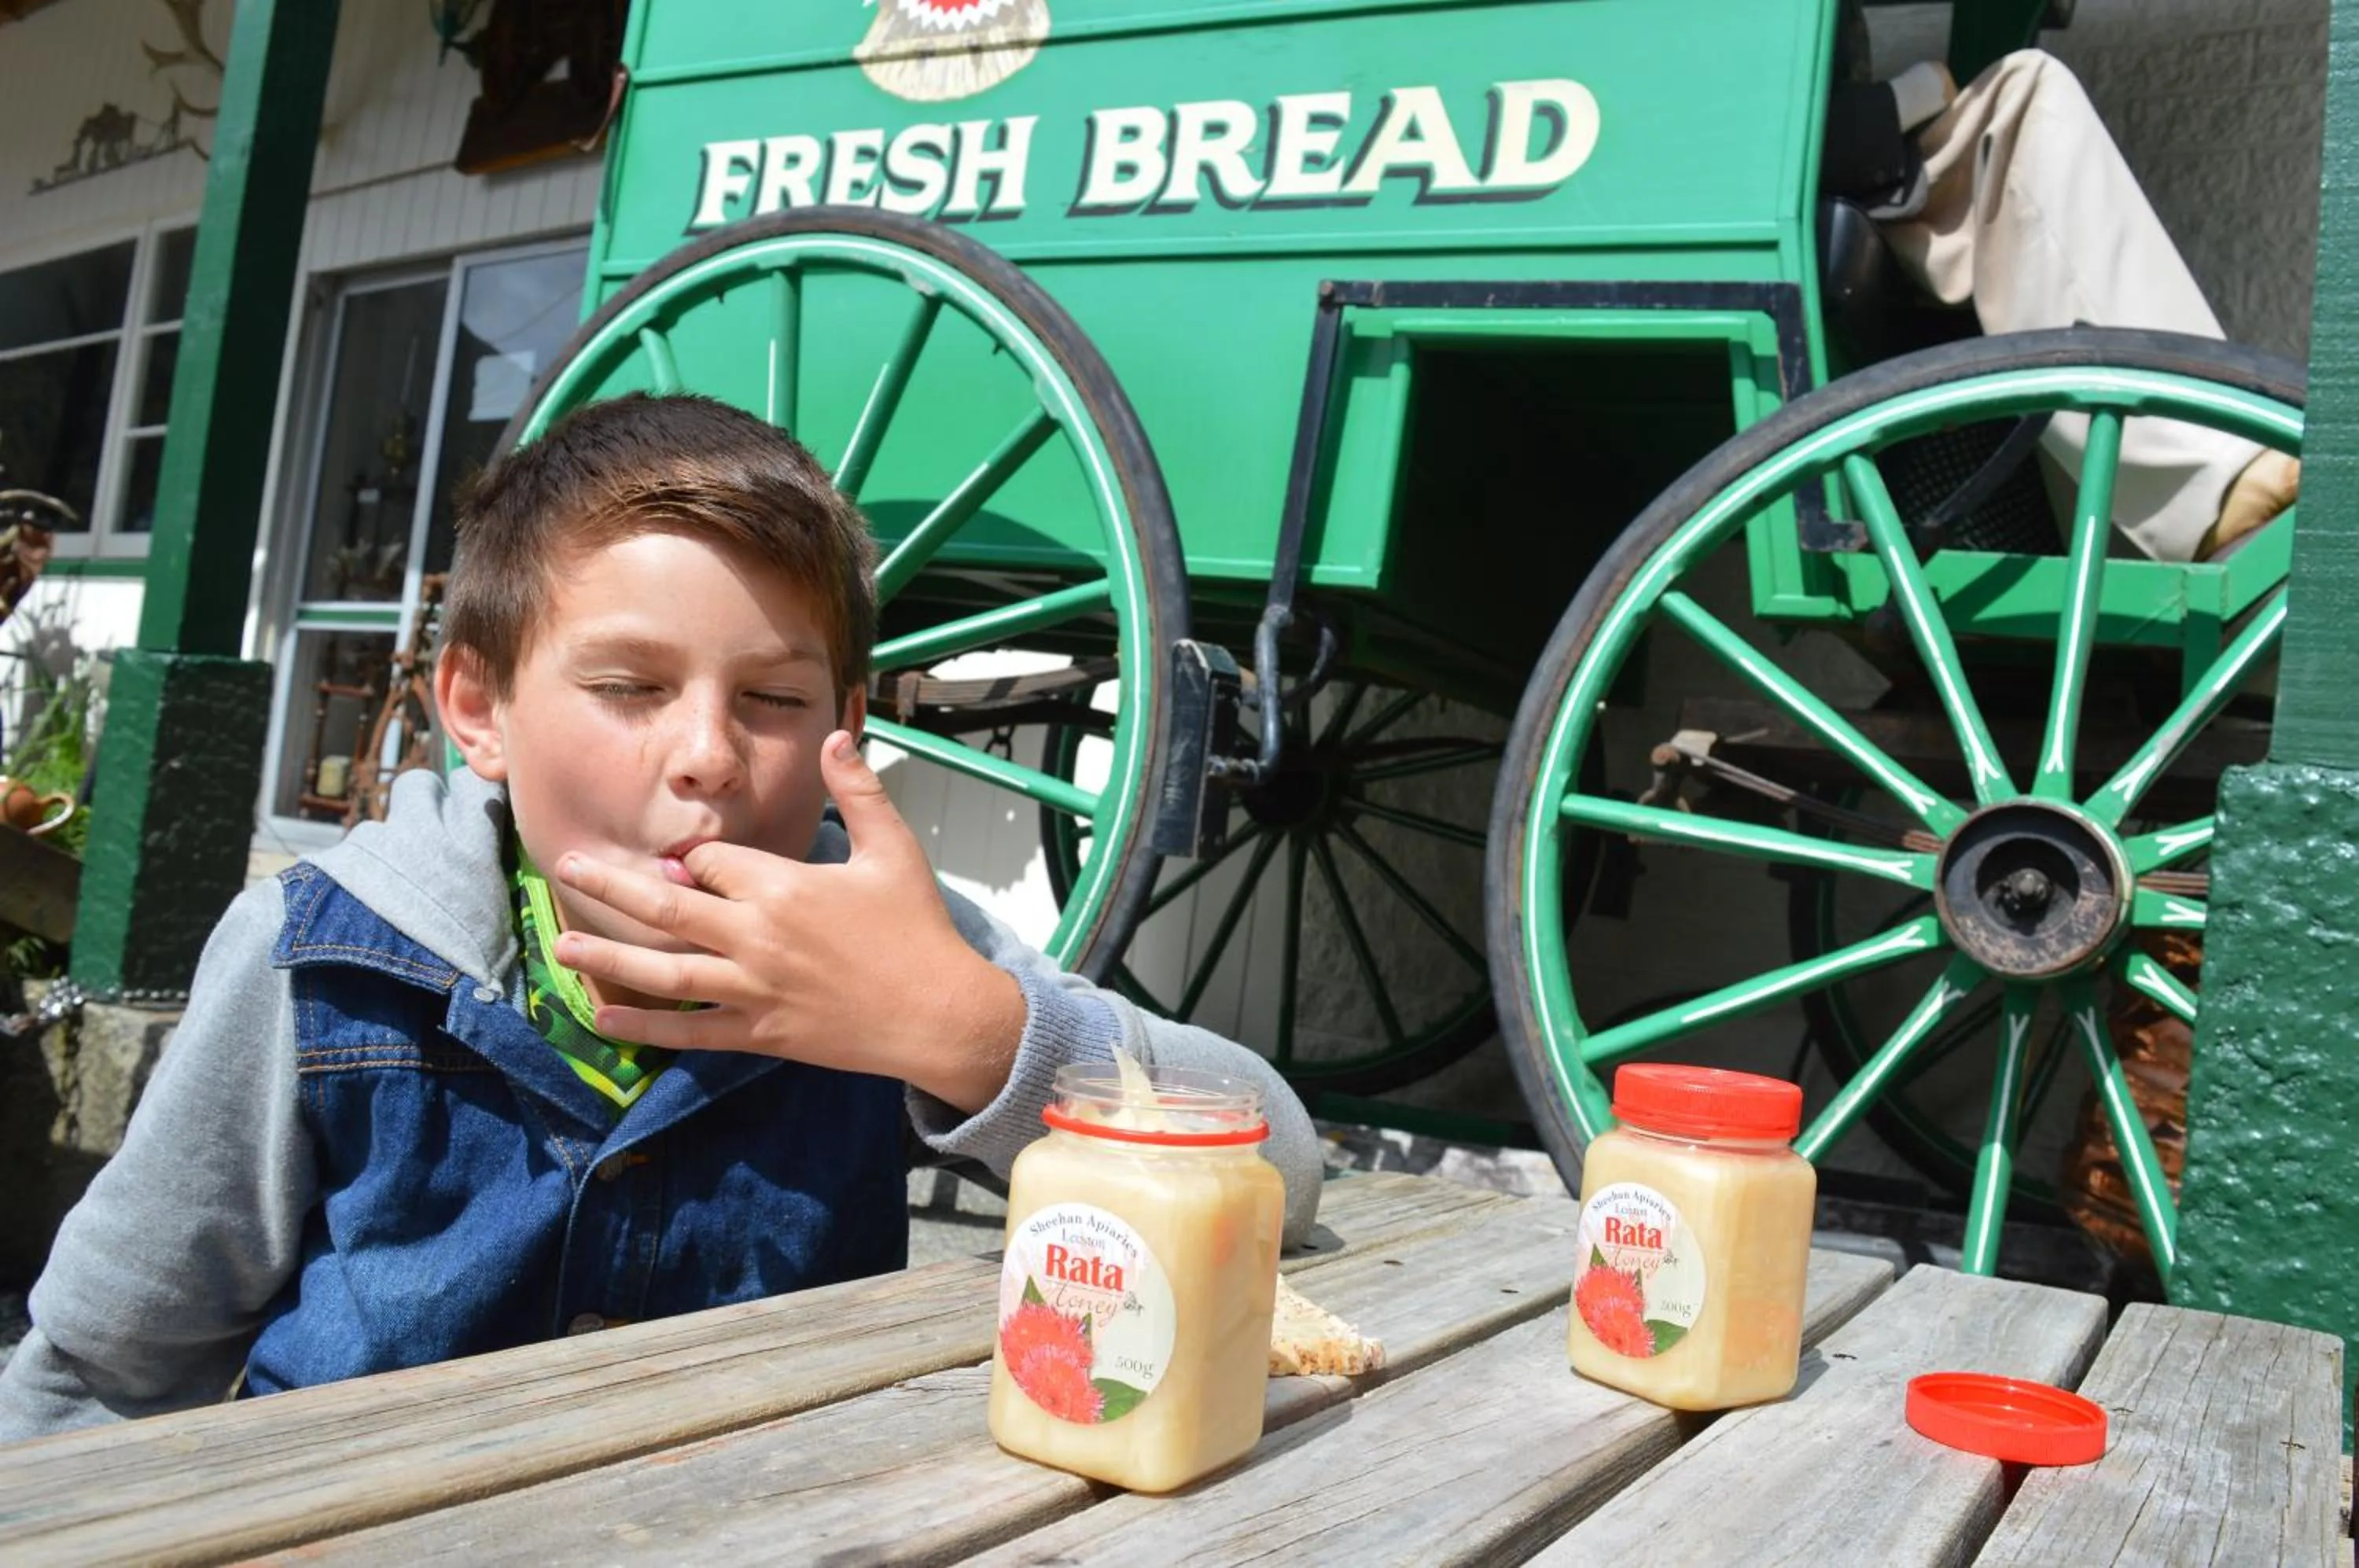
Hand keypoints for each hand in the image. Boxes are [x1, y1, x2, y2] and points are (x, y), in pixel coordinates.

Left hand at [551, 730, 1027, 1113]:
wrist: (938, 1013)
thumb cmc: (918, 929)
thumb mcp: (895, 849)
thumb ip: (858, 790)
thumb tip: (835, 736)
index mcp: (783, 885)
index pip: (712, 862)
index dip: (694, 861)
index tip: (687, 865)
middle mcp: (756, 935)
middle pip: (667, 906)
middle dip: (612, 886)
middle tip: (566, 865)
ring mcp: (752, 987)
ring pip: (663, 970)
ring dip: (607, 955)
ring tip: (560, 942)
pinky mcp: (758, 1031)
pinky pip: (689, 1030)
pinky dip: (644, 1026)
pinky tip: (603, 1016)